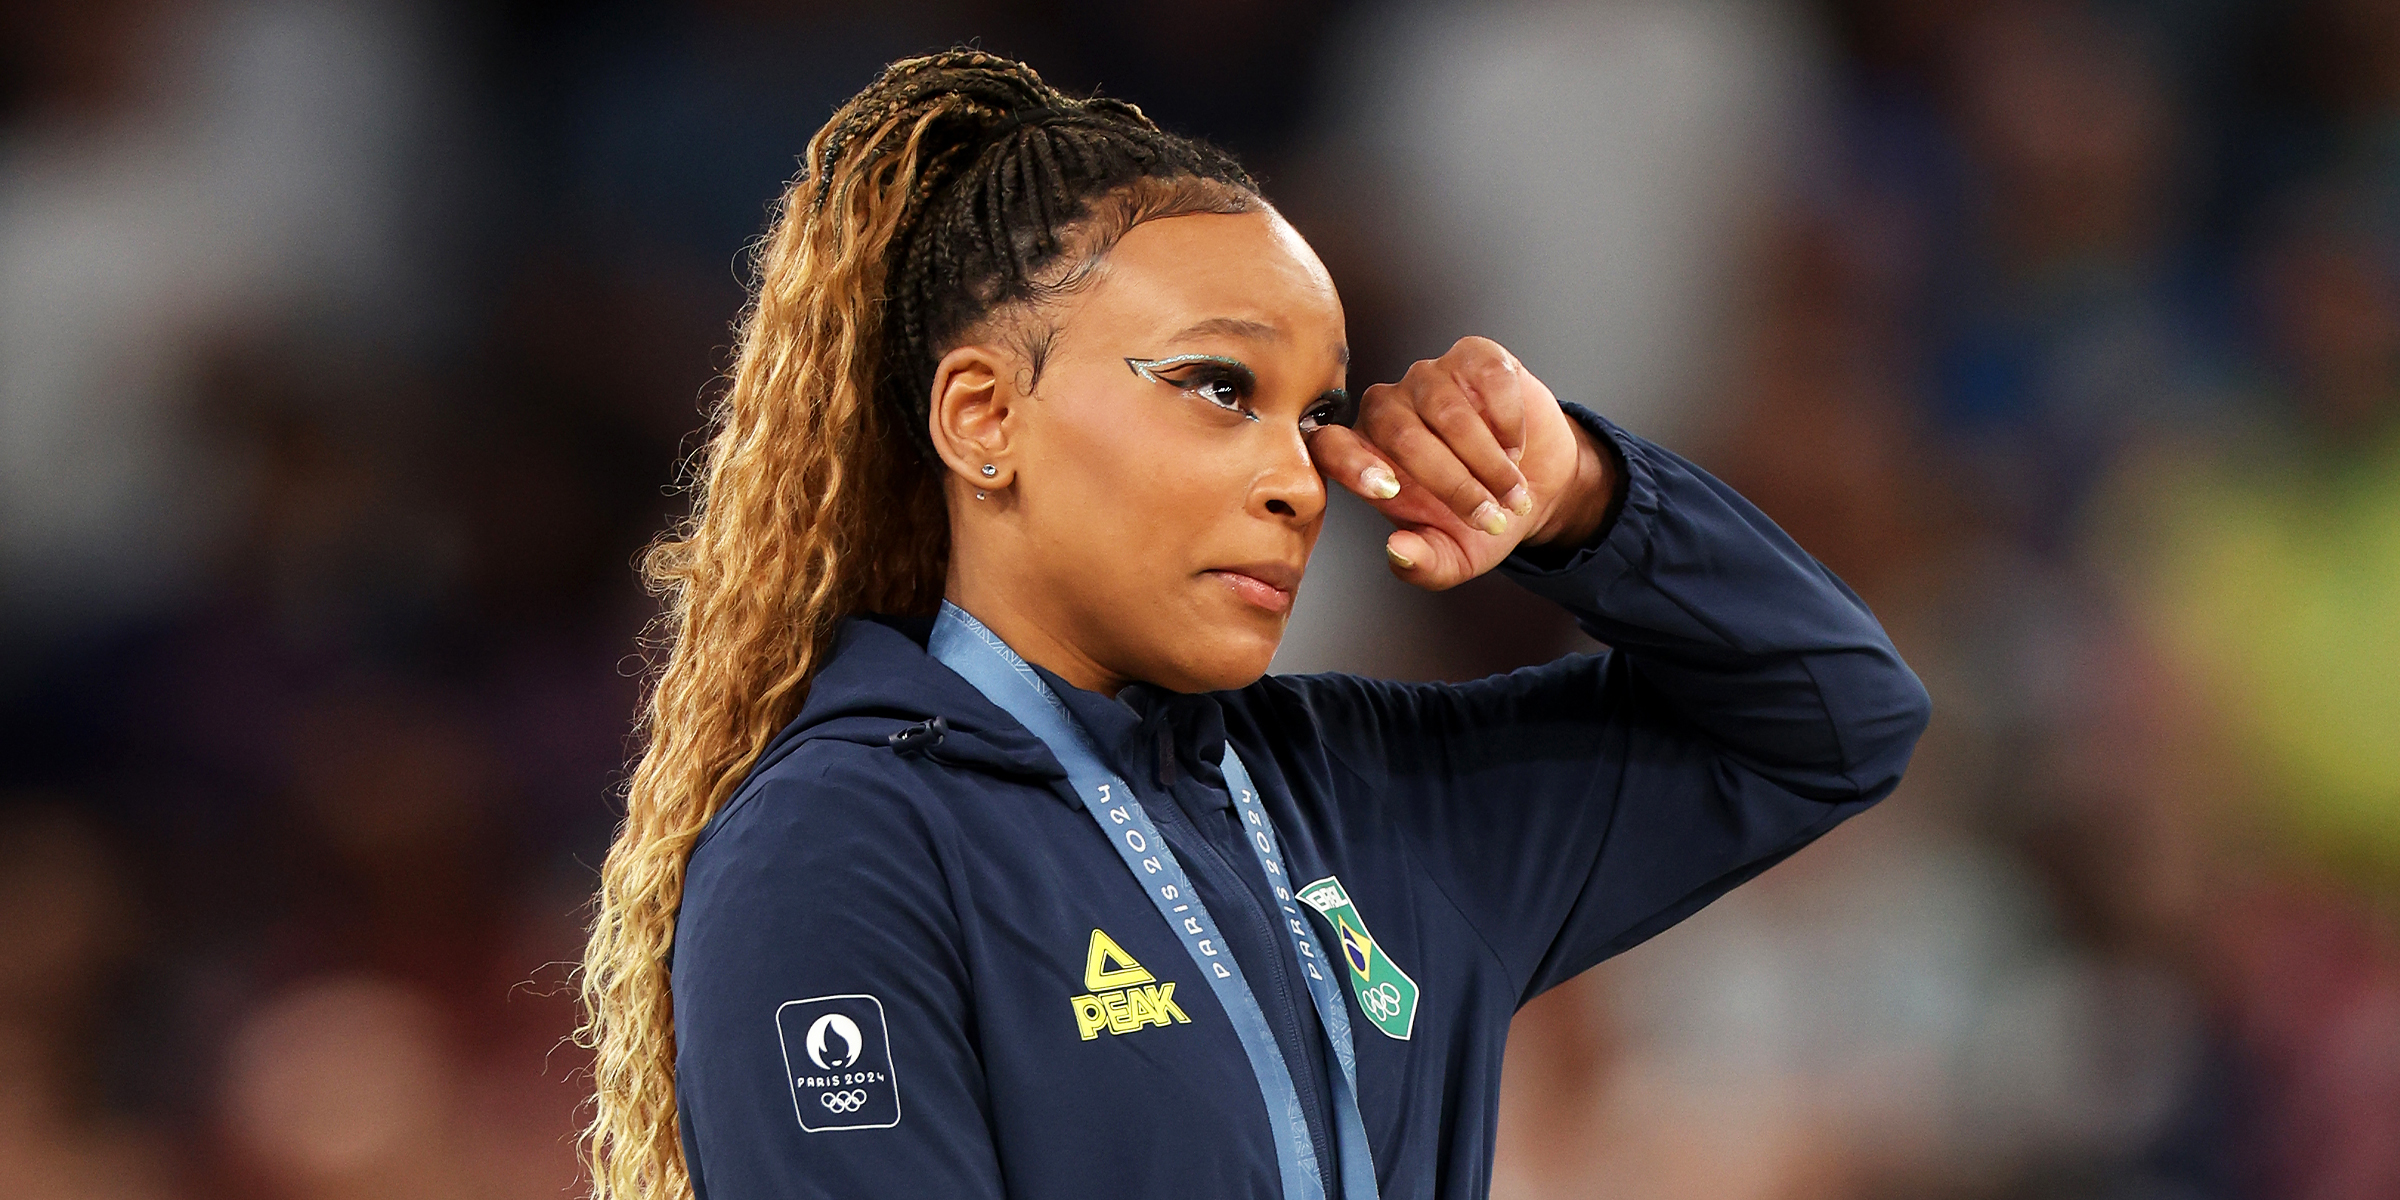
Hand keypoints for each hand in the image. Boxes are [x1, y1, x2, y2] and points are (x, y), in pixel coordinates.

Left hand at [1308, 337, 1614, 589]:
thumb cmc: (1482, 517)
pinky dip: (1510, 422)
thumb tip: (1398, 552)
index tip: (1388, 492)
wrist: (1536, 484)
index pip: (1331, 447)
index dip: (1352, 465)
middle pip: (1402, 436)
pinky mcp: (1473, 357)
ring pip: (1447, 410)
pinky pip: (1488, 381)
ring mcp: (1430, 378)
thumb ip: (1422, 564)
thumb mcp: (1454, 557)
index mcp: (1368, 457)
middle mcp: (1389, 409)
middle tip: (1490, 516)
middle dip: (1454, 484)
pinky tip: (1515, 446)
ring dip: (1488, 460)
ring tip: (1510, 491)